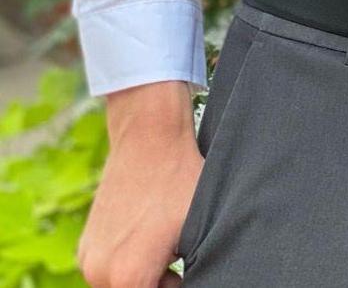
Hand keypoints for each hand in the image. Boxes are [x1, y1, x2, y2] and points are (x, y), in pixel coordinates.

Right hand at [79, 83, 200, 287]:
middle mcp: (100, 274)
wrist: (149, 138)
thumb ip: (192, 268)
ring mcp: (88, 259)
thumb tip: (198, 278)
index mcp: (129, 276)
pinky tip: (149, 237)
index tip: (184, 272)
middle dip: (161, 285)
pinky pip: (108, 270)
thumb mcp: (196, 230)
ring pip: (120, 286)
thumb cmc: (180, 181)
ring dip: (143, 277)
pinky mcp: (85, 245)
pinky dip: (127, 264)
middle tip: (180, 258)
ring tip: (168, 246)